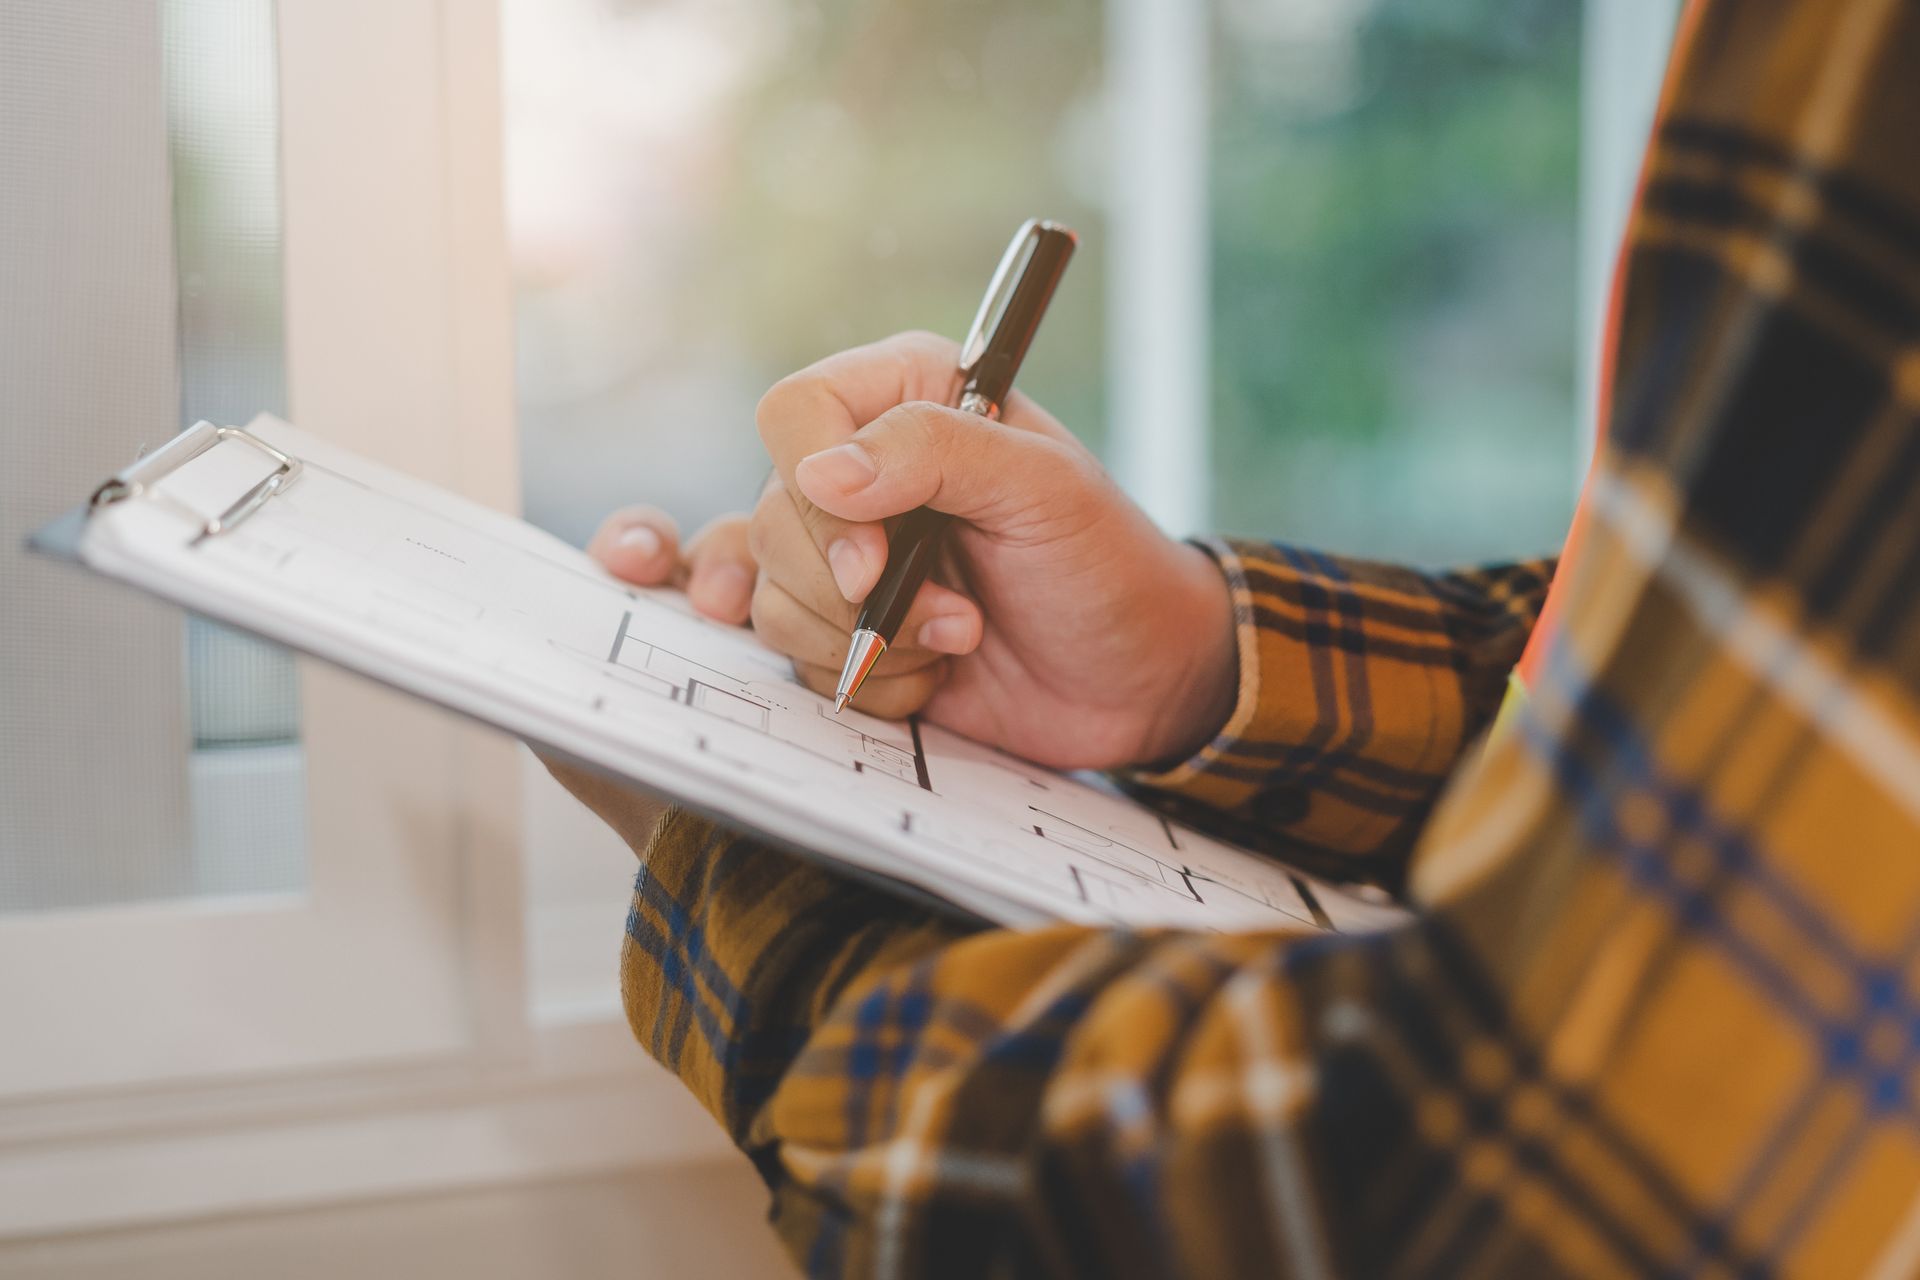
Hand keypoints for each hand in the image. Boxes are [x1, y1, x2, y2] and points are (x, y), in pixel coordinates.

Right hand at [738, 330, 1236, 770]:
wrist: (1138, 683)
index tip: (874, 557)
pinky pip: (794, 654)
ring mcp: (847, 557)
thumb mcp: (1046, 489)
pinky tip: (927, 674)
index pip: (796, 413)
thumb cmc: (1108, 567)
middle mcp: (864, 471)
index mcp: (909, 399)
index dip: (814, 486)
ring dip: (871, 642)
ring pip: (775, 596)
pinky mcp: (844, 630)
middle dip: (856, 592)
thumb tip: (821, 470)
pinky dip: (863, 679)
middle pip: (774, 519)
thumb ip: (936, 452)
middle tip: (959, 615)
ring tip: (962, 638)